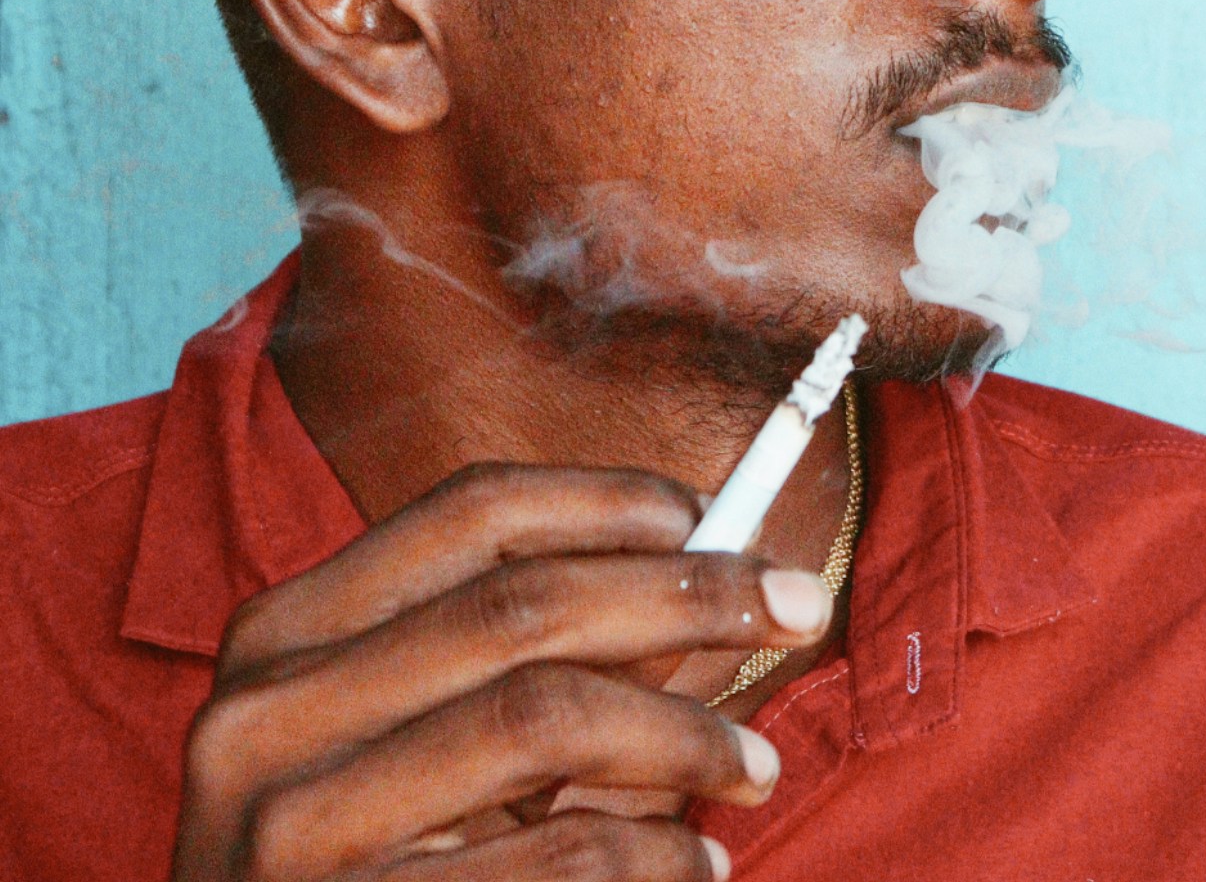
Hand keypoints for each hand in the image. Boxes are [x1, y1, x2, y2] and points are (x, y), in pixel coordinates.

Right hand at [171, 463, 834, 879]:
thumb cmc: (375, 862)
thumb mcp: (416, 742)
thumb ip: (529, 659)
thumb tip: (710, 577)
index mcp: (283, 640)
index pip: (468, 514)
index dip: (608, 498)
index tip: (714, 516)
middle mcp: (265, 718)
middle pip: (526, 602)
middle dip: (692, 594)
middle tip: (802, 606)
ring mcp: (290, 830)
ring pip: (547, 715)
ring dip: (688, 737)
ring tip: (756, 770)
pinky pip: (560, 855)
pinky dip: (655, 854)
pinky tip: (694, 867)